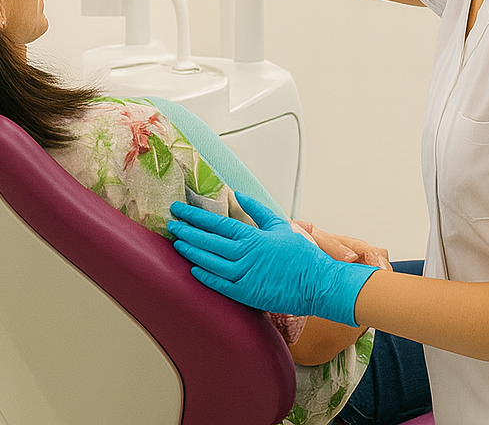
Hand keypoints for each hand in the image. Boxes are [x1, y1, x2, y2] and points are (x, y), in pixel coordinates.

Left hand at [168, 191, 379, 325]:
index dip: (194, 217)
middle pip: (208, 241)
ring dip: (191, 251)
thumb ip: (257, 210)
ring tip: (177, 243)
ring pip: (209, 262)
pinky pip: (220, 284)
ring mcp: (244, 276)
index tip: (179, 211)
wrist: (318, 283)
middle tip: (170, 224)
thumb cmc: (302, 255)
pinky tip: (193, 268)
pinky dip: (205, 276)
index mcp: (253, 237)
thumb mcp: (280, 226)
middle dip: (187, 231)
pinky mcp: (247, 294)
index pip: (216, 224)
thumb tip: (238, 194)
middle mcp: (245, 255)